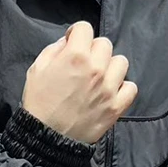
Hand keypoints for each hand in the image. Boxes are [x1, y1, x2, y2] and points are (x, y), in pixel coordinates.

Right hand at [21, 21, 137, 144]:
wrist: (46, 139)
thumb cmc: (38, 105)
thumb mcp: (36, 70)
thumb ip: (54, 50)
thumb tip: (68, 43)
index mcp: (75, 55)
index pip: (85, 28)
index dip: (77, 35)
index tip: (73, 44)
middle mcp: (96, 68)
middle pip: (105, 44)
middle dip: (93, 51)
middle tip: (84, 65)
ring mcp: (108, 88)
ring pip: (121, 63)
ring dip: (110, 68)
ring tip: (99, 79)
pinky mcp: (115, 108)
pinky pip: (131, 88)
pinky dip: (123, 88)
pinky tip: (110, 93)